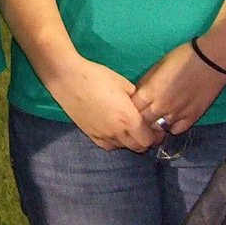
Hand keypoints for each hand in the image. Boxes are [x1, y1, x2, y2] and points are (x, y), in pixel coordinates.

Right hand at [45, 57, 163, 151]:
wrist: (68, 79)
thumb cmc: (97, 77)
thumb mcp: (124, 84)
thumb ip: (137, 99)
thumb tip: (142, 107)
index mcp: (129, 119)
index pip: (149, 139)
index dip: (155, 135)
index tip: (157, 128)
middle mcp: (117, 132)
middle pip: (138, 147)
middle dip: (145, 140)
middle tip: (146, 129)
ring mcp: (102, 135)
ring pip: (123, 147)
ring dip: (130, 141)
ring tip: (129, 128)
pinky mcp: (90, 135)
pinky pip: (108, 146)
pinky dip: (116, 142)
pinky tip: (114, 131)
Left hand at [132, 40, 225, 135]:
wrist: (212, 60)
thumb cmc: (183, 57)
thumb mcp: (158, 65)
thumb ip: (146, 82)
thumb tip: (137, 93)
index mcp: (151, 91)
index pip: (131, 108)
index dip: (128, 108)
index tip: (129, 106)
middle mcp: (161, 106)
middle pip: (142, 122)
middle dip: (139, 120)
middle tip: (139, 116)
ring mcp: (177, 114)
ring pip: (157, 129)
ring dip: (154, 125)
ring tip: (153, 120)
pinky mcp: (192, 118)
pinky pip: (175, 130)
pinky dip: (171, 127)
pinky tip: (171, 119)